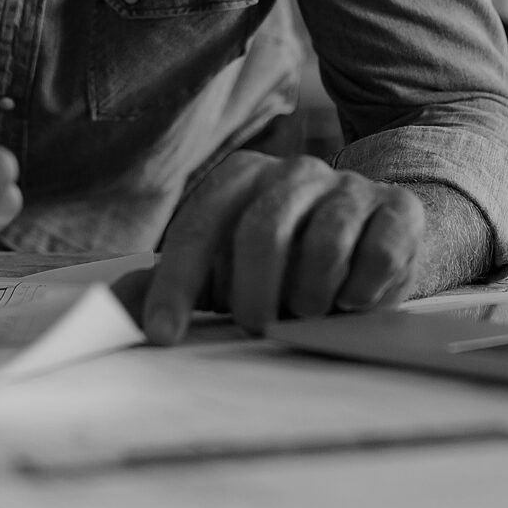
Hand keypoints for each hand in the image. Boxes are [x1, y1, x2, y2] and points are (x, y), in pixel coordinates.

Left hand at [138, 150, 425, 345]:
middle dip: (253, 297)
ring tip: (308, 310)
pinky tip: (353, 298)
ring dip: (310, 298)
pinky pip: (376, 255)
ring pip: (323, 246)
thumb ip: (167, 287)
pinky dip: (360, 291)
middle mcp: (294, 171)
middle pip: (262, 233)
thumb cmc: (285, 265)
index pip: (200, 228)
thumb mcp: (223, 273)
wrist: (376, 242)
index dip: (178, 285)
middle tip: (256, 327)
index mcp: (240, 178)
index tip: (164, 336)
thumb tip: (108, 313)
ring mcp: (349, 186)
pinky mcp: (399, 209)